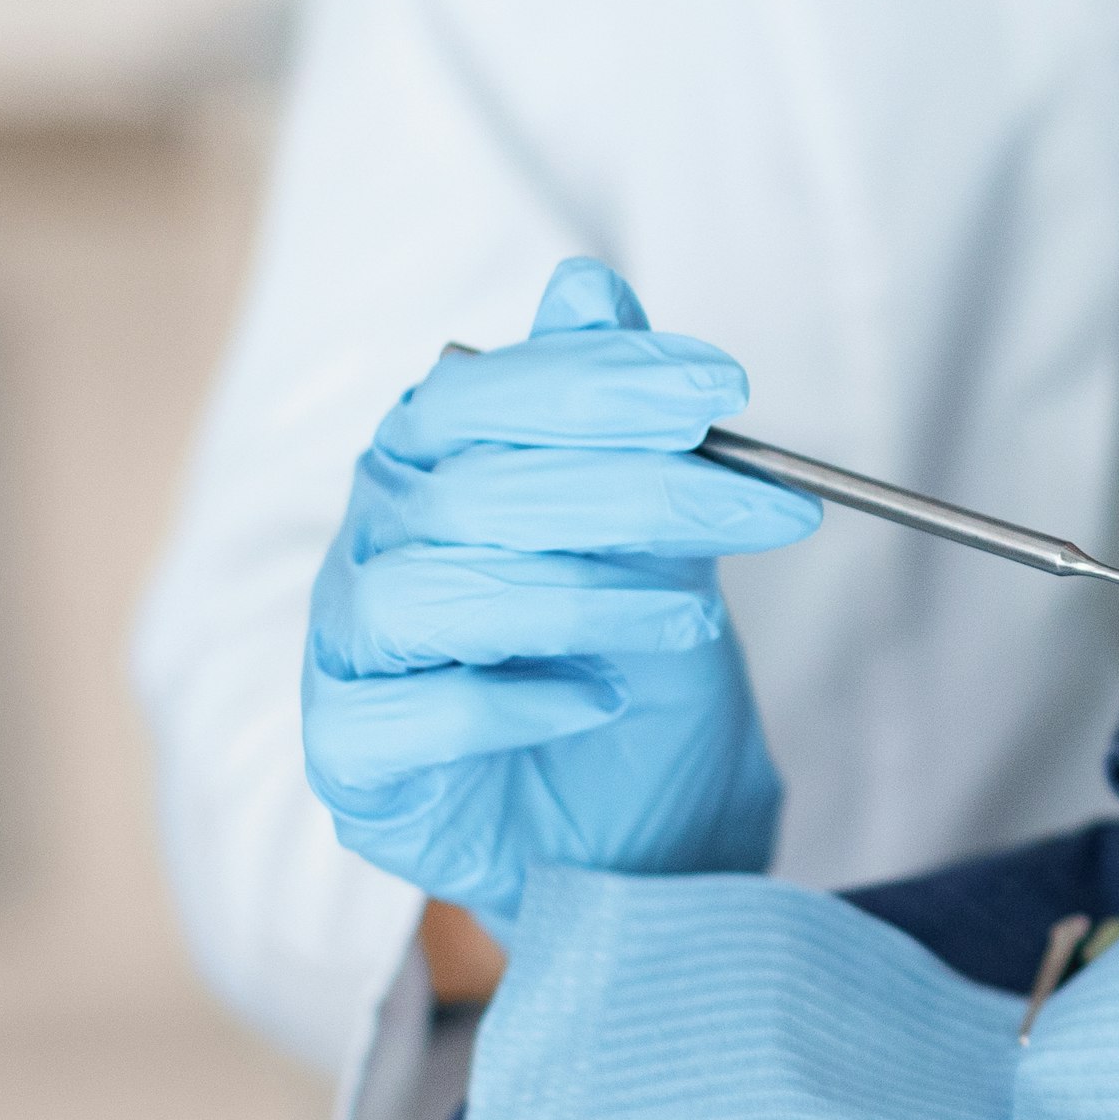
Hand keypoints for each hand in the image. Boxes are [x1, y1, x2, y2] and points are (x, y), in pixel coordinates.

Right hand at [300, 259, 820, 920]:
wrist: (629, 833)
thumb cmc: (626, 665)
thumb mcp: (653, 535)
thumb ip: (610, 415)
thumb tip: (586, 286)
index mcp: (428, 466)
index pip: (482, 394)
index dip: (599, 382)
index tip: (724, 388)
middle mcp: (373, 546)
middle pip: (472, 490)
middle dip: (637, 492)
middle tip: (769, 513)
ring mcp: (349, 656)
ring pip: (428, 593)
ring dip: (578, 598)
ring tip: (692, 623)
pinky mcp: (351, 764)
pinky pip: (393, 718)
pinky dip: (502, 703)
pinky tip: (595, 702)